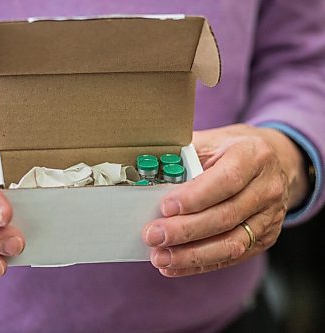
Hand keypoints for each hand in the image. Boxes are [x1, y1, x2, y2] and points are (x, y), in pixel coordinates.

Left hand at [142, 124, 308, 276]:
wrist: (271, 161)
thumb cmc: (231, 149)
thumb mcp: (211, 140)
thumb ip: (183, 154)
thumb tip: (147, 168)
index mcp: (252, 156)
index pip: (226, 180)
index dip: (195, 197)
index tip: (165, 207)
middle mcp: (267, 188)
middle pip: (225, 216)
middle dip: (185, 230)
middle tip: (154, 235)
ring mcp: (269, 216)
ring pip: (231, 243)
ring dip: (191, 254)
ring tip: (161, 257)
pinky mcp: (264, 238)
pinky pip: (232, 256)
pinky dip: (200, 264)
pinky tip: (175, 266)